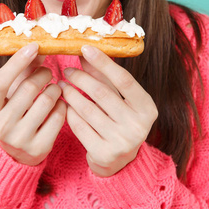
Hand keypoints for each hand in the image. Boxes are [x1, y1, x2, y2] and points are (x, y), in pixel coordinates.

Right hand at [0, 43, 65, 165]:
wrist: (16, 153)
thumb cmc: (14, 113)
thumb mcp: (10, 94)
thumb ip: (23, 71)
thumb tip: (41, 48)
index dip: (18, 61)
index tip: (34, 46)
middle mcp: (0, 126)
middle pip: (28, 88)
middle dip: (43, 74)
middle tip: (47, 72)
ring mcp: (19, 139)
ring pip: (47, 100)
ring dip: (55, 88)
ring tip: (54, 88)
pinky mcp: (39, 148)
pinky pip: (59, 116)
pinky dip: (62, 104)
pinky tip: (59, 103)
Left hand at [60, 45, 157, 176]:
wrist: (119, 160)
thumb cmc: (119, 121)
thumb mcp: (120, 99)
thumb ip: (105, 77)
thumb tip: (85, 52)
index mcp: (147, 108)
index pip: (124, 80)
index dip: (103, 62)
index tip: (85, 48)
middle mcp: (138, 126)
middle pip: (102, 93)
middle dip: (81, 78)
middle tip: (67, 70)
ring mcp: (121, 142)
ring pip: (87, 109)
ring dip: (70, 93)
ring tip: (62, 85)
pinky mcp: (103, 153)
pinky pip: (79, 126)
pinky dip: (69, 112)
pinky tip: (64, 104)